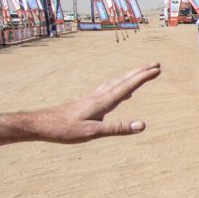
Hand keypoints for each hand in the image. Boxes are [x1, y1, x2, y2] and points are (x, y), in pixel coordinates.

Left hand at [29, 65, 160, 142]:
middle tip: (156, 64)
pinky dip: (119, 86)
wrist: (40, 124)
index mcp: (102, 102)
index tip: (158, 69)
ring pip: (116, 83)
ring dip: (130, 77)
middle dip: (140, 72)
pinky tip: (119, 92)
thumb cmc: (65, 130)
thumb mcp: (93, 133)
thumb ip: (118, 128)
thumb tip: (143, 125)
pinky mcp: (87, 103)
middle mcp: (98, 96)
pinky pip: (108, 90)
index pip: (128, 87)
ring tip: (141, 73)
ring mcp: (92, 98)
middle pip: (123, 80)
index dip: (143, 77)